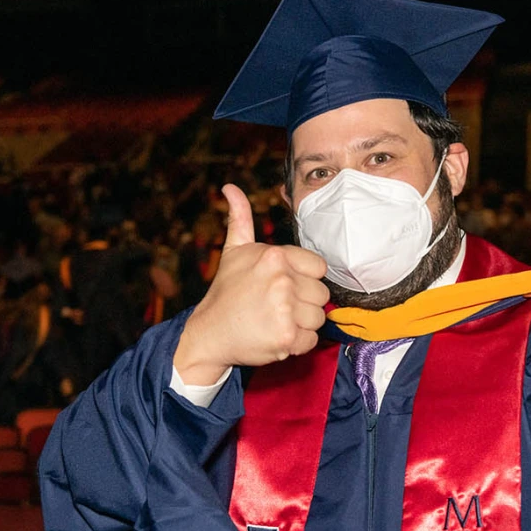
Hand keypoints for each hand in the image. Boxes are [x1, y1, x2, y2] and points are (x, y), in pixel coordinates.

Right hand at [174, 184, 329, 384]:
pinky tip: (275, 336)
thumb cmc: (226, 292)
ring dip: (301, 324)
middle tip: (275, 307)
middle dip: (303, 303)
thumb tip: (229, 187)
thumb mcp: (234, 251)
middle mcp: (281, 280)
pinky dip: (297, 343)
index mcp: (275, 256)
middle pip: (321, 294)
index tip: (284, 286)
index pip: (319, 267)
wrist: (208, 333)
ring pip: (318, 318)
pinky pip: (311, 340)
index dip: (304, 279)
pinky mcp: (286, 337)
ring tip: (275, 321)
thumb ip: (240, 218)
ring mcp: (284, 310)